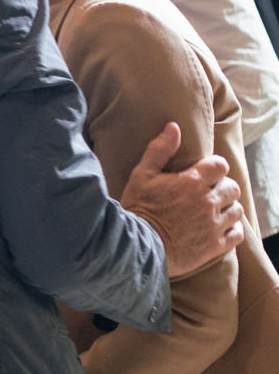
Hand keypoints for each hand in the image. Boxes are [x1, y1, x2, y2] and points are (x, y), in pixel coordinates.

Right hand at [121, 120, 249, 278]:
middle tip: (208, 193)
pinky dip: (232, 229)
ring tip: (214, 210)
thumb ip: (159, 150)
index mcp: (191, 182)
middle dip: (222, 188)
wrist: (136, 247)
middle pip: (232, 188)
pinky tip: (219, 228)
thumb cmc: (137, 209)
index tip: (205, 173)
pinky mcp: (215, 245)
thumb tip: (174, 126)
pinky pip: (237, 234)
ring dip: (228, 208)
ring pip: (236, 210)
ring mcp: (213, 225)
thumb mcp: (141, 176)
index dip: (214, 167)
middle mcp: (207, 201)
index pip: (220, 166)